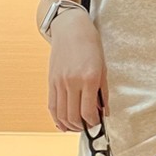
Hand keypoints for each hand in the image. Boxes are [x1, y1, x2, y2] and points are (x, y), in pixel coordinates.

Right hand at [47, 9, 110, 132]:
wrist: (71, 29)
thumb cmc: (91, 46)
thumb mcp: (103, 69)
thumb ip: (103, 93)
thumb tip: (104, 113)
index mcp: (89, 79)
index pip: (88, 112)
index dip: (93, 122)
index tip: (97, 123)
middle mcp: (72, 82)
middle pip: (73, 116)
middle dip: (81, 126)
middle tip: (88, 127)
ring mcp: (59, 82)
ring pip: (61, 114)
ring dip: (69, 125)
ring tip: (77, 126)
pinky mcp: (51, 81)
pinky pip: (52, 105)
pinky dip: (57, 118)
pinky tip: (63, 124)